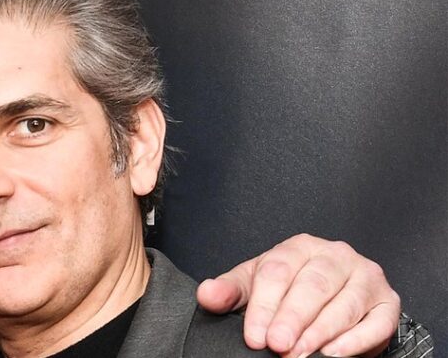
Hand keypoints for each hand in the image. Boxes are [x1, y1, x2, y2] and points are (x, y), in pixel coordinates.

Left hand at [196, 233, 399, 356]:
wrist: (332, 295)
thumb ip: (230, 290)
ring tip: (301, 354)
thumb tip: (206, 294)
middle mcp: (336, 256)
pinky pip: (376, 322)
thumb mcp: (255, 285)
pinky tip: (334, 354)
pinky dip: (356, 340)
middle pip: (313, 286)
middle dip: (293, 319)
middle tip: (278, 346)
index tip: (254, 336)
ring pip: (344, 304)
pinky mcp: (388, 303)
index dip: (264, 306)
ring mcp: (366, 278)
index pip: (278, 272)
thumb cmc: (289, 288)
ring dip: (321, 333)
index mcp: (299, 247)